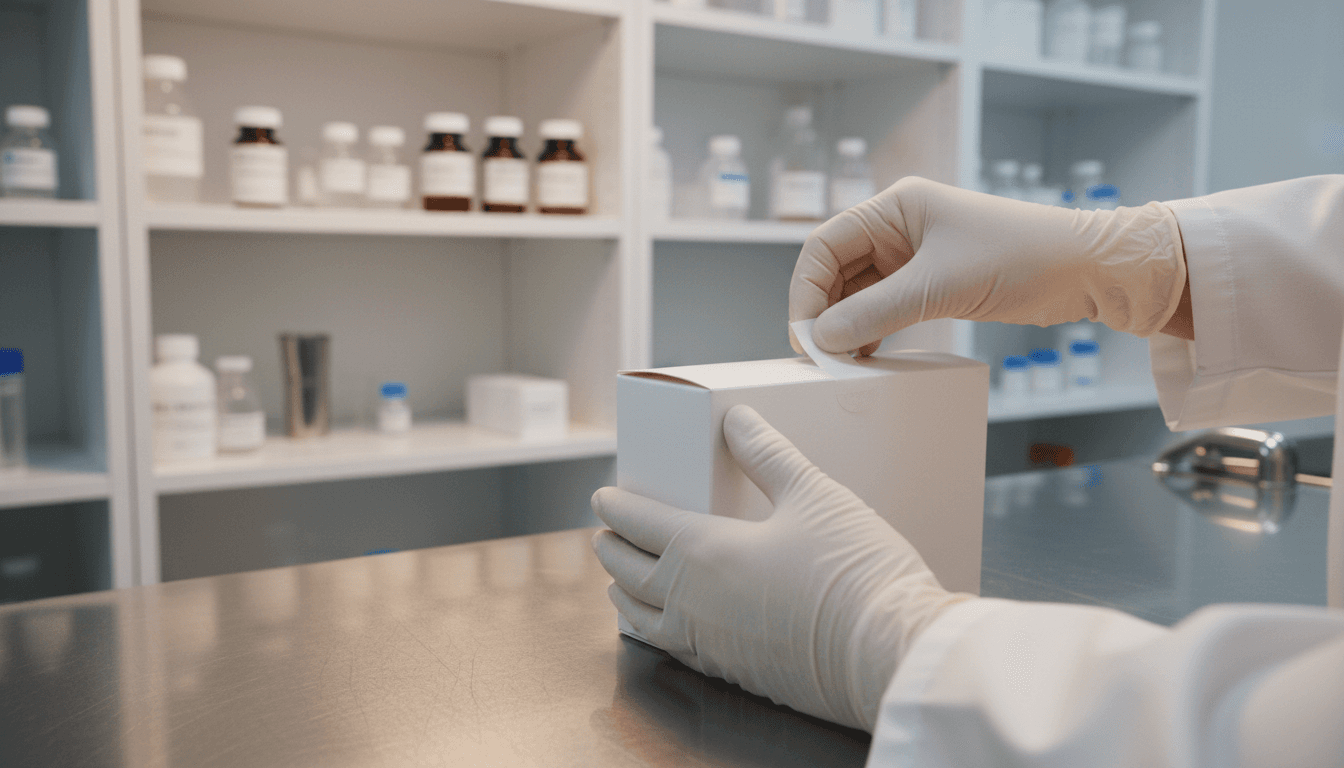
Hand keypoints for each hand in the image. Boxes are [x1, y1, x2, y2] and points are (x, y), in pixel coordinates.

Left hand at [591, 405, 969, 731]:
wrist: (889, 652)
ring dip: (624, 595)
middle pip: (629, 572)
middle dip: (611, 548)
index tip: (602, 497)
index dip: (617, 506)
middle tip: (604, 534)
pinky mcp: (735, 673)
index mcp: (704, 552)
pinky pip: (674, 649)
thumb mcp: (814, 495)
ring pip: (643, 619)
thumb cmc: (854, 571)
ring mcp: (710, 644)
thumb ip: (768, 455)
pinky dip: (654, 631)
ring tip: (619, 585)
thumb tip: (737, 418)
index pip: (640, 524)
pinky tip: (667, 630)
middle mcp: (693, 603)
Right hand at [789, 176, 1187, 354]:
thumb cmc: (1021, 257)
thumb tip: (822, 338)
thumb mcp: (941, 285)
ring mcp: (914, 256)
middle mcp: (899, 227)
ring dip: (846, 326)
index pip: (825, 245)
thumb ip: (876, 312)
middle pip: (836, 271)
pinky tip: (867, 358)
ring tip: (841, 362)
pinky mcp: (933, 283)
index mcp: (896, 206)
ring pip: (858, 293)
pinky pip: (885, 308)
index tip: (804, 335)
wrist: (1087, 270)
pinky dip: (871, 332)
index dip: (806, 290)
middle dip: (823, 312)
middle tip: (818, 356)